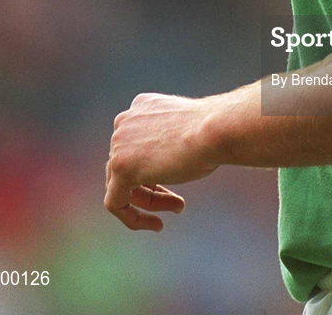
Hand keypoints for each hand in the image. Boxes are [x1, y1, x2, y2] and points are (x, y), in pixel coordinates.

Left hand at [104, 92, 219, 230]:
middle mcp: (124, 122)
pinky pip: (115, 203)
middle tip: (179, 203)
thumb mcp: (185, 130)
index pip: (137, 146)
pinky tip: (157, 225)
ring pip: (123, 185)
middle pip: (128, 166)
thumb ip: (168, 140)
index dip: (156, 169)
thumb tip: (165, 161)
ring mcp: (119, 144)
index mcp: (140, 107)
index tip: (176, 181)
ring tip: (178, 209)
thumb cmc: (212, 131)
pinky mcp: (120, 168)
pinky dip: (133, 218)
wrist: (216, 130)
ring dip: (151, 202)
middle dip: (154, 189)